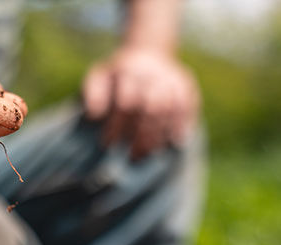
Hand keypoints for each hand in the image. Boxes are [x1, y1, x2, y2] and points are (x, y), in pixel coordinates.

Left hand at [82, 47, 198, 159]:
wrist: (147, 52)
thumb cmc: (117, 75)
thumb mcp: (99, 77)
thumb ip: (92, 93)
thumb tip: (94, 114)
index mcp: (128, 71)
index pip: (125, 103)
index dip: (117, 126)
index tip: (108, 144)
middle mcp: (152, 73)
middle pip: (150, 108)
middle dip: (141, 135)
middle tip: (132, 156)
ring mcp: (171, 78)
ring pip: (169, 109)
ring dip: (159, 135)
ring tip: (148, 153)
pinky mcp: (186, 84)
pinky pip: (187, 106)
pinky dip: (181, 124)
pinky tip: (175, 142)